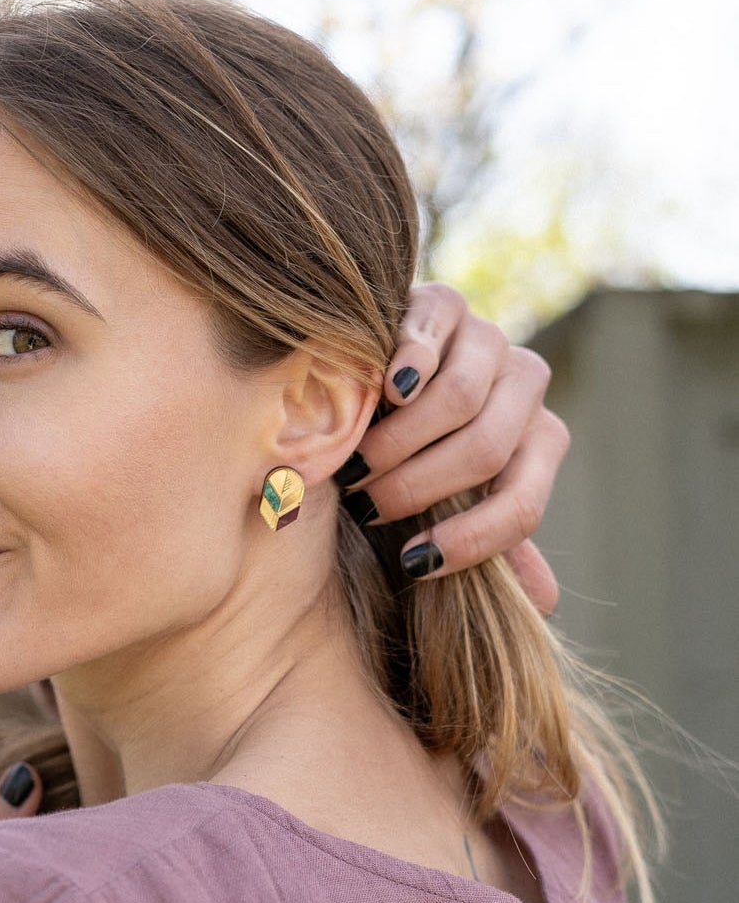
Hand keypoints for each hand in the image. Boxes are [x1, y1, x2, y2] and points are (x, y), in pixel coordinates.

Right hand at [336, 282, 569, 613]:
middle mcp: (526, 387)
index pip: (523, 504)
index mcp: (540, 441)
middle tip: (368, 508)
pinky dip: (406, 366)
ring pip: (462, 396)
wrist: (380, 375)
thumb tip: (546, 600)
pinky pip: (434, 332)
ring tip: (357, 464)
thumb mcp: (452, 504)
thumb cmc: (415, 457)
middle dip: (420, 488)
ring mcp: (488, 339)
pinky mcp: (444, 302)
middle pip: (487, 448)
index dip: (471, 540)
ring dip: (401, 440)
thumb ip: (492, 539)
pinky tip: (379, 393)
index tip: (412, 563)